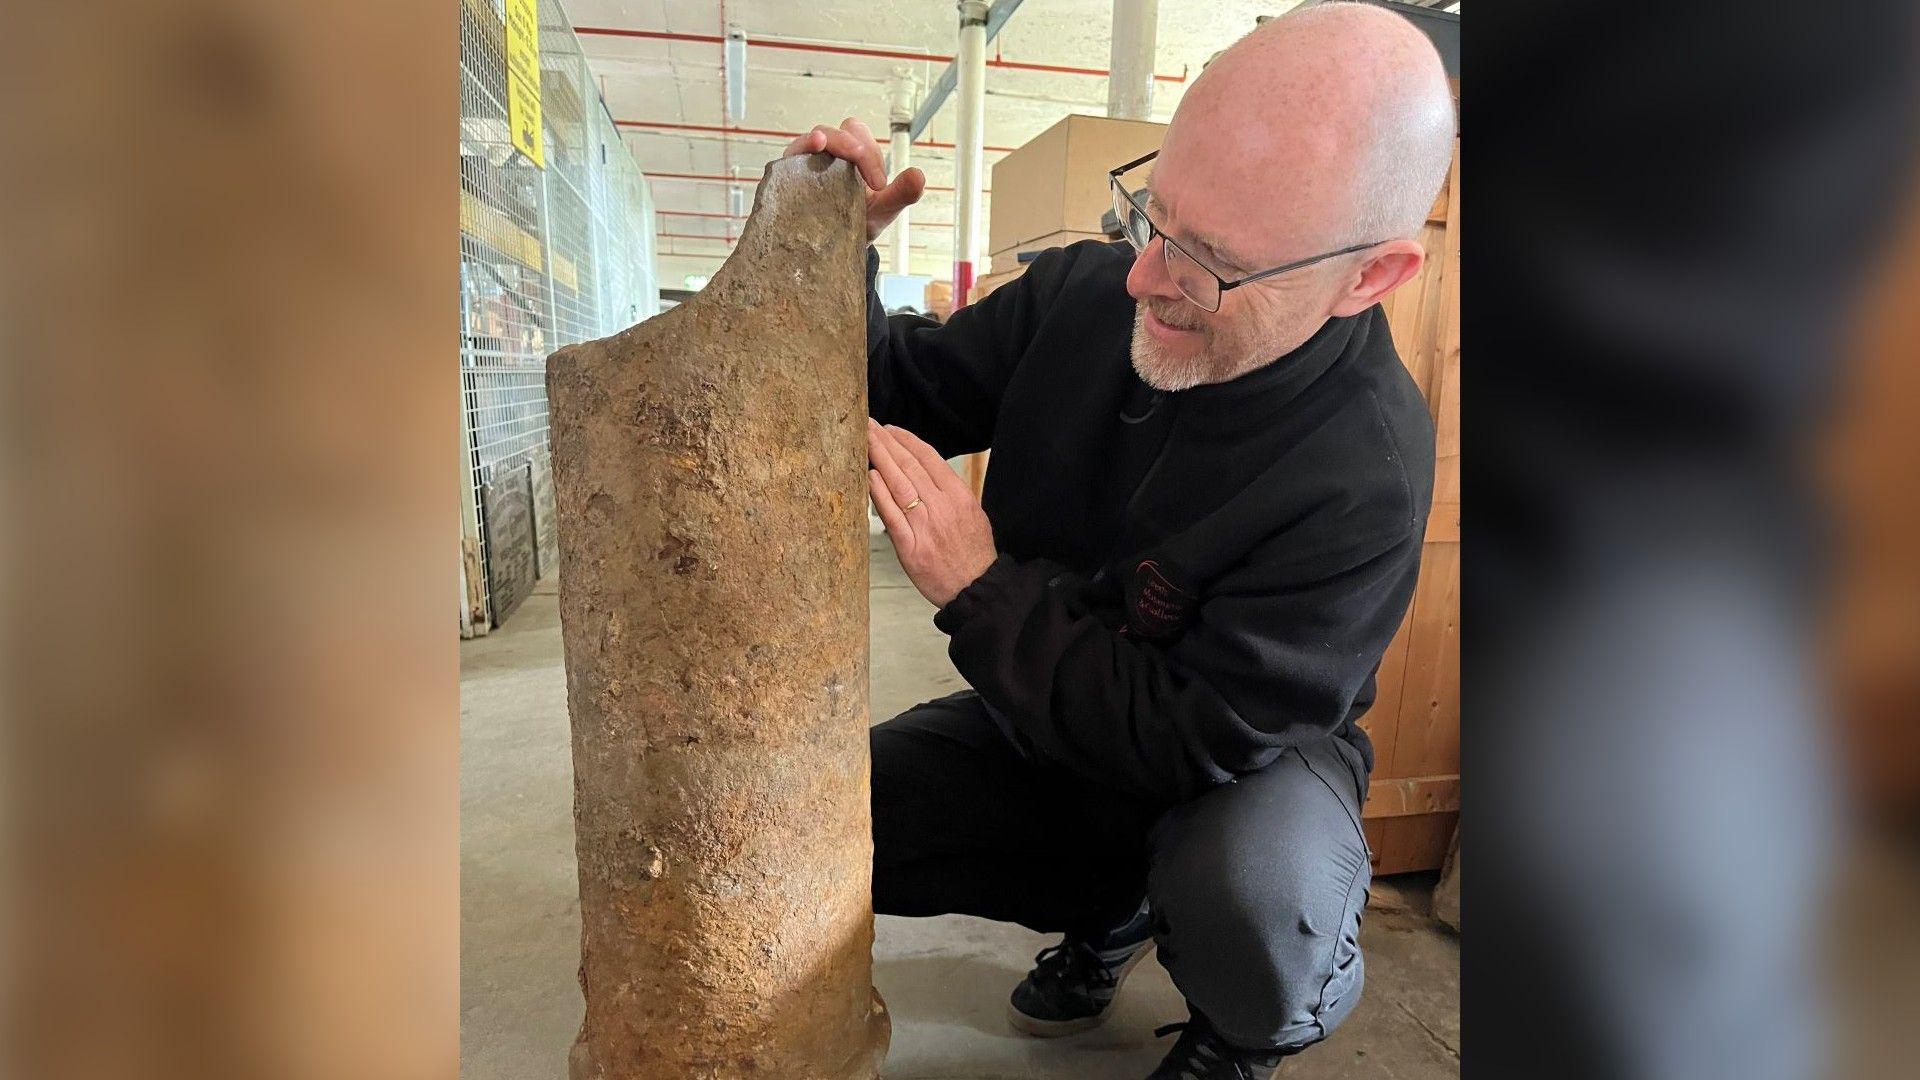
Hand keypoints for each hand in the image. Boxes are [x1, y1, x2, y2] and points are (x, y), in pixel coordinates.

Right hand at [782, 118, 925, 242]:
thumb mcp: (883, 210)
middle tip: (857, 161)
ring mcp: (807, 166)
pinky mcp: (788, 180)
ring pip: (810, 140)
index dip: (869, 153)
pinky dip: (794, 155)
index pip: (858, 136)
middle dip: (846, 142)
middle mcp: (830, 156)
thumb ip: (902, 193)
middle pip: (835, 131)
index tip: (880, 184)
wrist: (835, 252)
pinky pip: (788, 161)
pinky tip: (797, 161)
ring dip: (817, 140)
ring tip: (821, 144)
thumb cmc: (858, 224)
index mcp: (853, 156)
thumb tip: (919, 176)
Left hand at [866, 420, 996, 607]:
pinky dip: (879, 494)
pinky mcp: (910, 548)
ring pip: (899, 485)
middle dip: (886, 443)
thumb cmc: (973, 553)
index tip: (890, 429)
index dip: (907, 440)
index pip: (929, 458)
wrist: (976, 589)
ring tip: (864, 442)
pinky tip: (868, 476)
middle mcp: (942, 508)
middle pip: (910, 467)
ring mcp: (925, 527)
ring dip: (879, 460)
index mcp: (960, 497)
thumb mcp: (973, 514)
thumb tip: (923, 469)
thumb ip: (950, 492)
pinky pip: (891, 516)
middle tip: (867, 426)